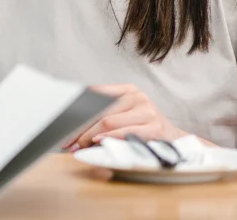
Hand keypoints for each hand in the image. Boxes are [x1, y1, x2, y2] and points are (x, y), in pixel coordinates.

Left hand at [65, 84, 187, 150]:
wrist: (174, 139)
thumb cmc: (143, 126)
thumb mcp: (125, 112)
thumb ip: (104, 111)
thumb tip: (72, 121)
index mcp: (128, 90)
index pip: (95, 95)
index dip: (77, 110)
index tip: (63, 123)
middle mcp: (138, 97)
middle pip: (99, 110)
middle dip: (80, 128)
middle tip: (67, 141)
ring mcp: (147, 111)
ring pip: (108, 121)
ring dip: (89, 136)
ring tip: (77, 146)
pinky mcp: (154, 128)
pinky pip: (124, 132)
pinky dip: (108, 137)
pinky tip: (97, 142)